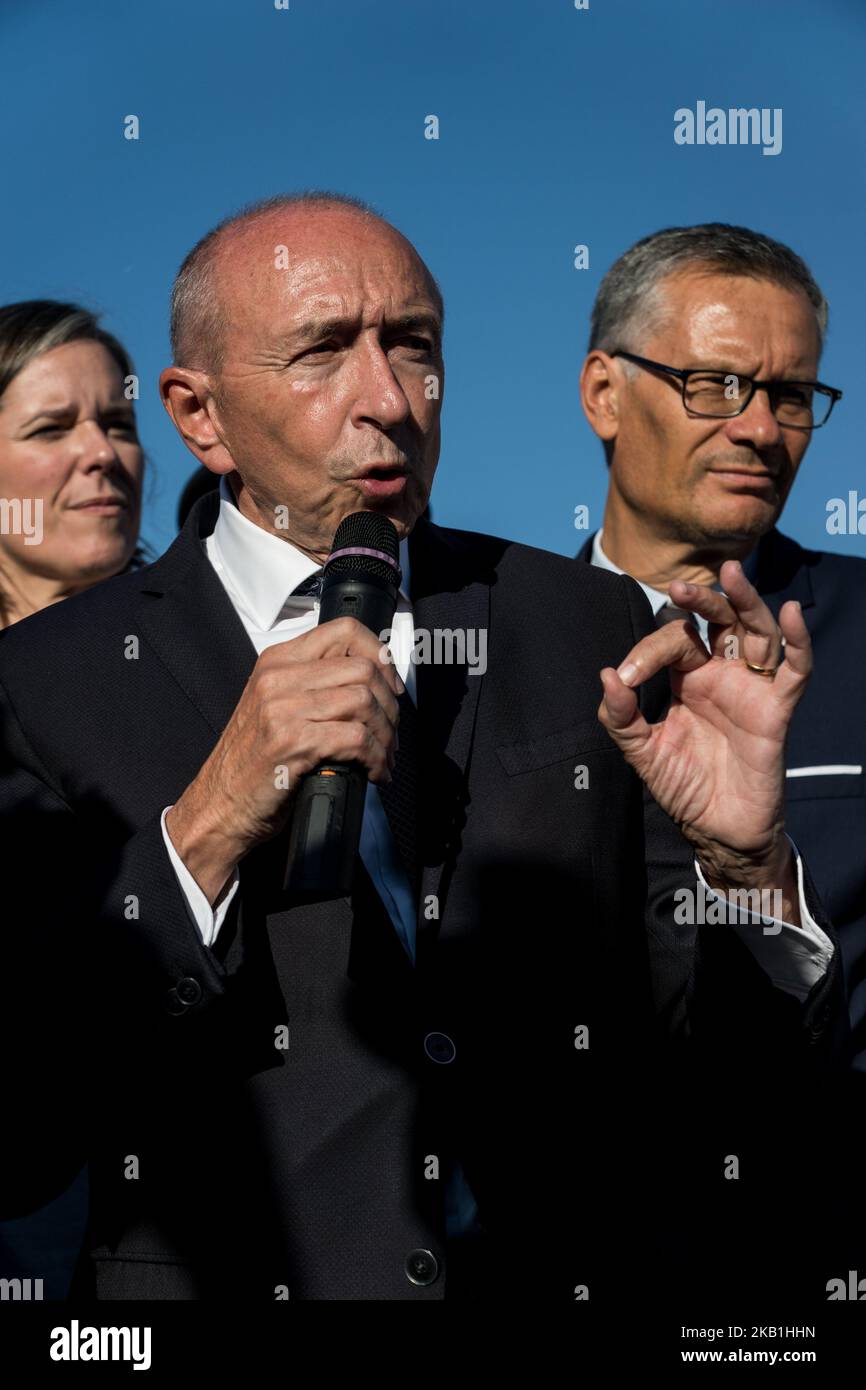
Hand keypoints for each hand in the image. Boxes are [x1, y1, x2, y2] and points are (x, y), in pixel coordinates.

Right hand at [166, 617, 402, 902]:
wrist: (217, 805)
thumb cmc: (251, 763)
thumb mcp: (276, 708)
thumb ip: (314, 686)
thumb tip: (373, 684)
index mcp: (277, 661)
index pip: (343, 631)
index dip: (379, 655)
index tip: (390, 685)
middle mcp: (278, 678)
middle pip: (362, 669)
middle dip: (389, 705)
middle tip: (390, 733)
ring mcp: (283, 708)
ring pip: (364, 702)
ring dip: (386, 736)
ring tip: (384, 756)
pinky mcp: (292, 742)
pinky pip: (357, 739)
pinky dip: (376, 758)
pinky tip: (373, 772)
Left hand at [598, 561, 810, 887]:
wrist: (716, 830)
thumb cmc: (683, 787)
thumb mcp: (642, 753)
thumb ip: (621, 718)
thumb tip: (607, 675)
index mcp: (687, 678)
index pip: (674, 640)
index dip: (649, 651)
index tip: (628, 677)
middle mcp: (721, 675)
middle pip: (718, 621)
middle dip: (702, 599)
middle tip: (679, 586)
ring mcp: (750, 689)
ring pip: (756, 631)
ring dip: (745, 601)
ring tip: (732, 574)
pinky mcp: (776, 710)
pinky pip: (795, 670)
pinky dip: (799, 641)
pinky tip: (790, 613)